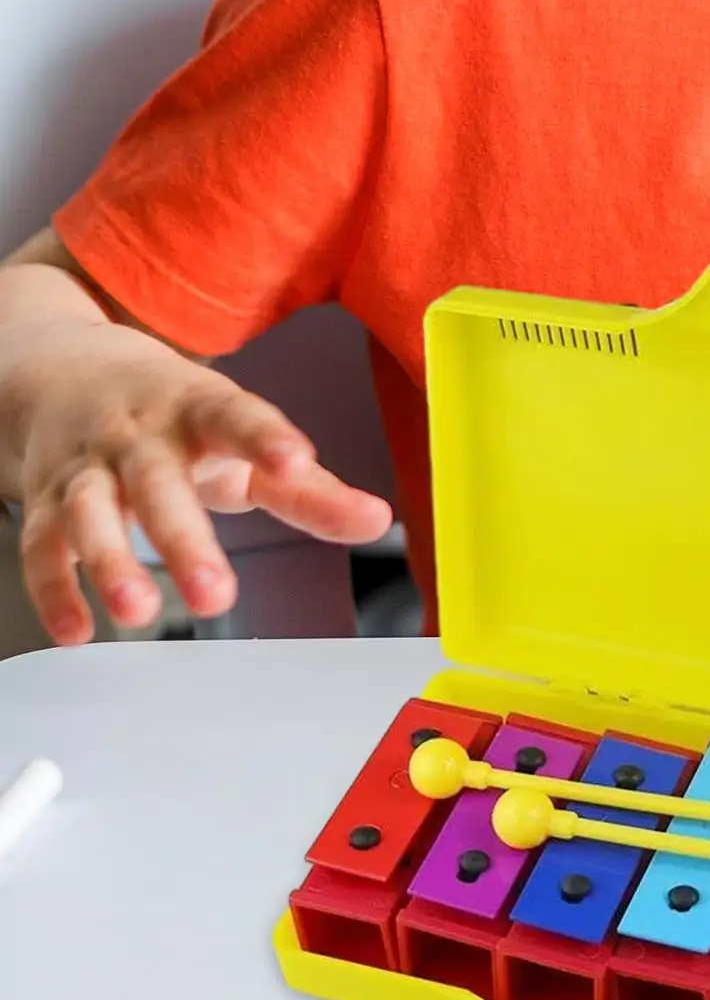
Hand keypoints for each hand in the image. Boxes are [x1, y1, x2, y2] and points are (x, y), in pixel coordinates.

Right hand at [15, 325, 391, 645]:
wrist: (65, 370)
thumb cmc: (177, 415)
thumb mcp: (244, 440)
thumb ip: (310, 487)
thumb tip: (377, 521)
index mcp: (199, 409)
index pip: (236, 418)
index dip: (267, 439)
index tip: (296, 462)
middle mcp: (139, 435)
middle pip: (158, 482)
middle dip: (184, 539)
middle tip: (216, 594)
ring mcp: (87, 465)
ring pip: (90, 511)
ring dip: (110, 562)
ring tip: (139, 611)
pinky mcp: (44, 497)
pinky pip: (42, 545)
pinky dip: (55, 588)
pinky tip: (79, 629)